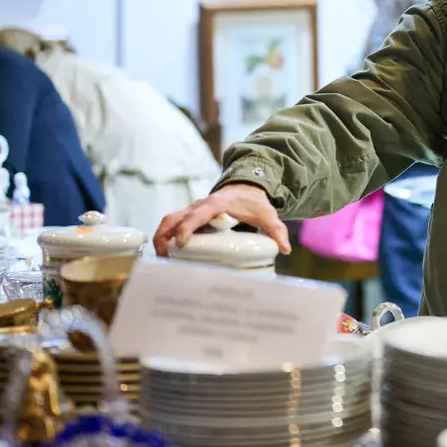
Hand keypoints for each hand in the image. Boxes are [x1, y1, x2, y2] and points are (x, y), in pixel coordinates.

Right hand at [153, 183, 291, 256]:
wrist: (246, 188)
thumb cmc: (254, 202)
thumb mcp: (267, 214)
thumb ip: (277, 230)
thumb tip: (285, 249)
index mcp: (216, 204)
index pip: (197, 214)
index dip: (187, 228)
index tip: (181, 243)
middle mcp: (200, 205)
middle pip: (174, 217)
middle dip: (165, 234)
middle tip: (164, 256)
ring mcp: (193, 210)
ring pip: (169, 219)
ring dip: (161, 236)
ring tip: (161, 258)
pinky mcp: (190, 216)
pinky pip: (172, 223)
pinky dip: (165, 236)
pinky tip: (166, 254)